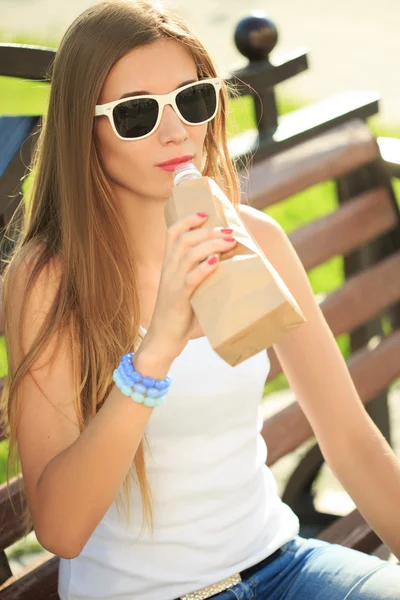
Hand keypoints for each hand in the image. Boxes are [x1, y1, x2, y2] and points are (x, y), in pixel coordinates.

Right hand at [145, 212, 236, 360]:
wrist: (164, 339)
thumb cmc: (180, 316)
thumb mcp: (190, 291)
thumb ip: (204, 278)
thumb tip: (231, 268)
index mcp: (169, 265)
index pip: (172, 233)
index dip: (187, 219)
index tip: (205, 213)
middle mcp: (169, 270)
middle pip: (184, 239)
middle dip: (207, 230)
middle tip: (228, 230)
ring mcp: (172, 283)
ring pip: (189, 254)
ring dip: (211, 244)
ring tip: (229, 241)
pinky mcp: (179, 298)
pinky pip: (191, 278)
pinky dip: (204, 268)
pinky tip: (217, 262)